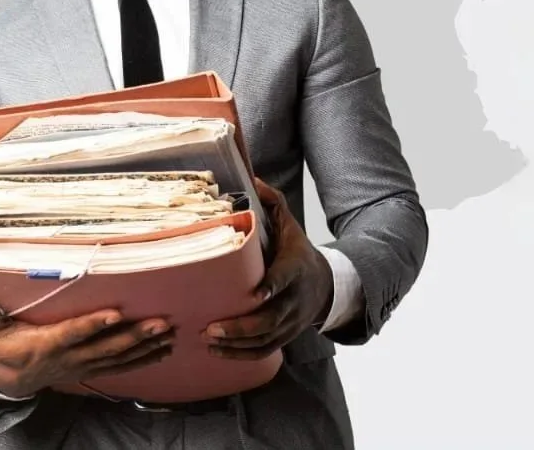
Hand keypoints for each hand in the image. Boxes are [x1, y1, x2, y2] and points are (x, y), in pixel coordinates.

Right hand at [0, 287, 174, 397]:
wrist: (10, 380)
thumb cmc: (4, 347)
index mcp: (48, 343)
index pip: (74, 332)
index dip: (94, 324)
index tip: (116, 313)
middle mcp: (70, 357)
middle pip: (106, 347)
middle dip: (135, 335)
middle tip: (161, 322)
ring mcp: (82, 366)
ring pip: (119, 359)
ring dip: (145, 347)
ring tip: (170, 334)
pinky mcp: (91, 370)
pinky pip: (121, 368)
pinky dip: (143, 360)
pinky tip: (163, 351)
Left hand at [202, 178, 333, 360]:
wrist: (325, 285)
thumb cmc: (297, 252)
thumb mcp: (290, 224)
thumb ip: (272, 202)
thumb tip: (251, 178)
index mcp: (295, 267)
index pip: (286, 278)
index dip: (272, 286)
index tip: (255, 292)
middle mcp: (294, 298)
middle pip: (271, 318)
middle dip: (241, 326)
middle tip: (211, 327)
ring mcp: (290, 321)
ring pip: (265, 339)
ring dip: (236, 343)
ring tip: (208, 339)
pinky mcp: (284, 336)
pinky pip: (263, 352)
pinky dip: (240, 355)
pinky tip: (217, 352)